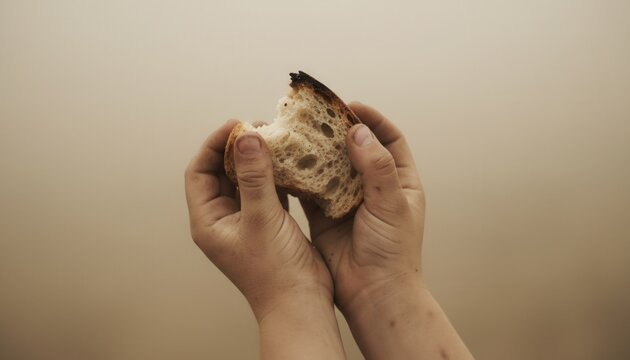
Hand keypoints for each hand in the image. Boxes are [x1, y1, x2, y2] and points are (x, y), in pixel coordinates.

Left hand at [184, 120, 332, 320]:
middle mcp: (222, 220)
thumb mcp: (262, 219)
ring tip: (273, 141)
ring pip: (244, 181)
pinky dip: (273, 176)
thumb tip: (246, 136)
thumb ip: (255, 177)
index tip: (236, 125)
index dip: (213, 144)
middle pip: (220, 173)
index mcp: (208, 221)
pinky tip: (288, 164)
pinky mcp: (266, 224)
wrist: (301, 303)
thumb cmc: (275, 272)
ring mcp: (244, 222)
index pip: (199, 171)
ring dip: (255, 161)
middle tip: (258, 129)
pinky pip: (264, 191)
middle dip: (236, 149)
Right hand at [300, 102, 425, 312]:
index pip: (389, 138)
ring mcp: (347, 201)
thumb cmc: (393, 252)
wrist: (373, 294)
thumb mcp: (391, 204)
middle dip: (336, 131)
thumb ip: (377, 168)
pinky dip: (299, 178)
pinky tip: (285, 165)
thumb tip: (358, 131)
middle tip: (315, 116)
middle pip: (354, 149)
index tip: (349, 106)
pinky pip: (309, 190)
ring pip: (329, 167)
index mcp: (399, 181)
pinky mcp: (324, 215)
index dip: (371, 119)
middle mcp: (372, 188)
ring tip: (296, 135)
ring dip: (315, 152)